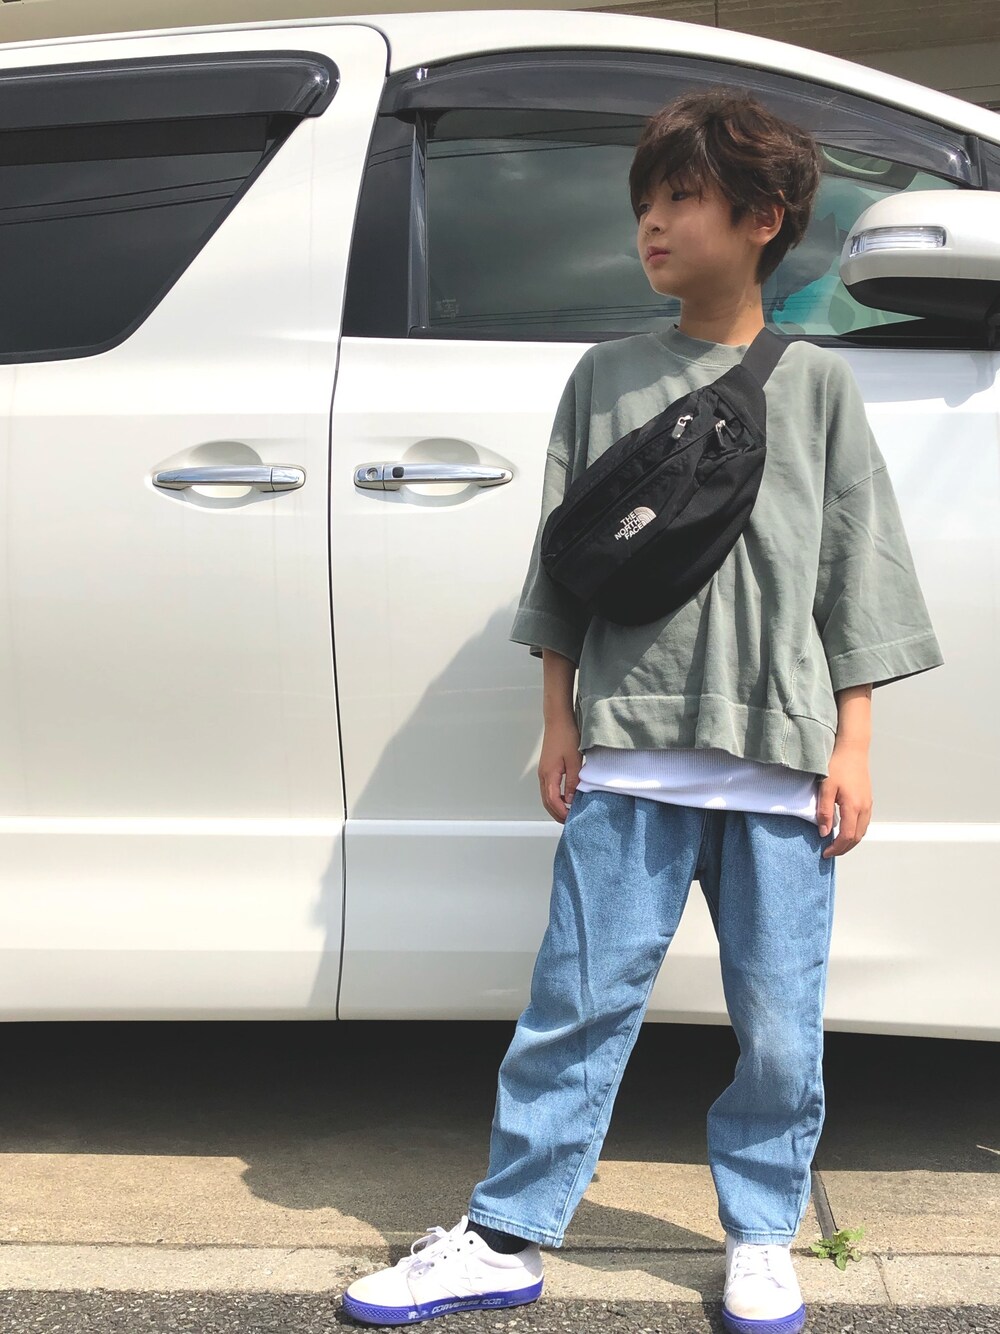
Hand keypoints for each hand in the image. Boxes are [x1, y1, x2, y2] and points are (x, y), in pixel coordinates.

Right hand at [538, 716, 582, 822]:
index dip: (561, 813)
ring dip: (555, 807)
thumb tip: (571, 800)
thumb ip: (573, 782)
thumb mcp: (575, 761)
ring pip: (546, 796)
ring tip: (567, 813)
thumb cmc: (566, 736)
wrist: (558, 721)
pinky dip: (555, 798)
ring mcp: (543, 772)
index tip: (571, 819)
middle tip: (569, 822)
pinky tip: (565, 799)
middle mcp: (543, 775)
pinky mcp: (546, 768)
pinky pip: (548, 789)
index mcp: (549, 775)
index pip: (553, 801)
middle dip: (557, 814)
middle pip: (546, 802)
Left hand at [817, 741, 872, 857]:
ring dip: (851, 841)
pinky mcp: (868, 800)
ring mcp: (868, 804)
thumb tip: (824, 832)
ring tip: (836, 844)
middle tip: (830, 852)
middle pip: (857, 837)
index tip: (825, 852)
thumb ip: (824, 812)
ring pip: (862, 831)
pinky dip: (855, 831)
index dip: (836, 848)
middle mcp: (864, 808)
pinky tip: (845, 830)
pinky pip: (864, 822)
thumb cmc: (838, 766)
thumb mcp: (825, 788)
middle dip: (844, 848)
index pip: (847, 836)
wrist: (853, 750)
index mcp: (853, 807)